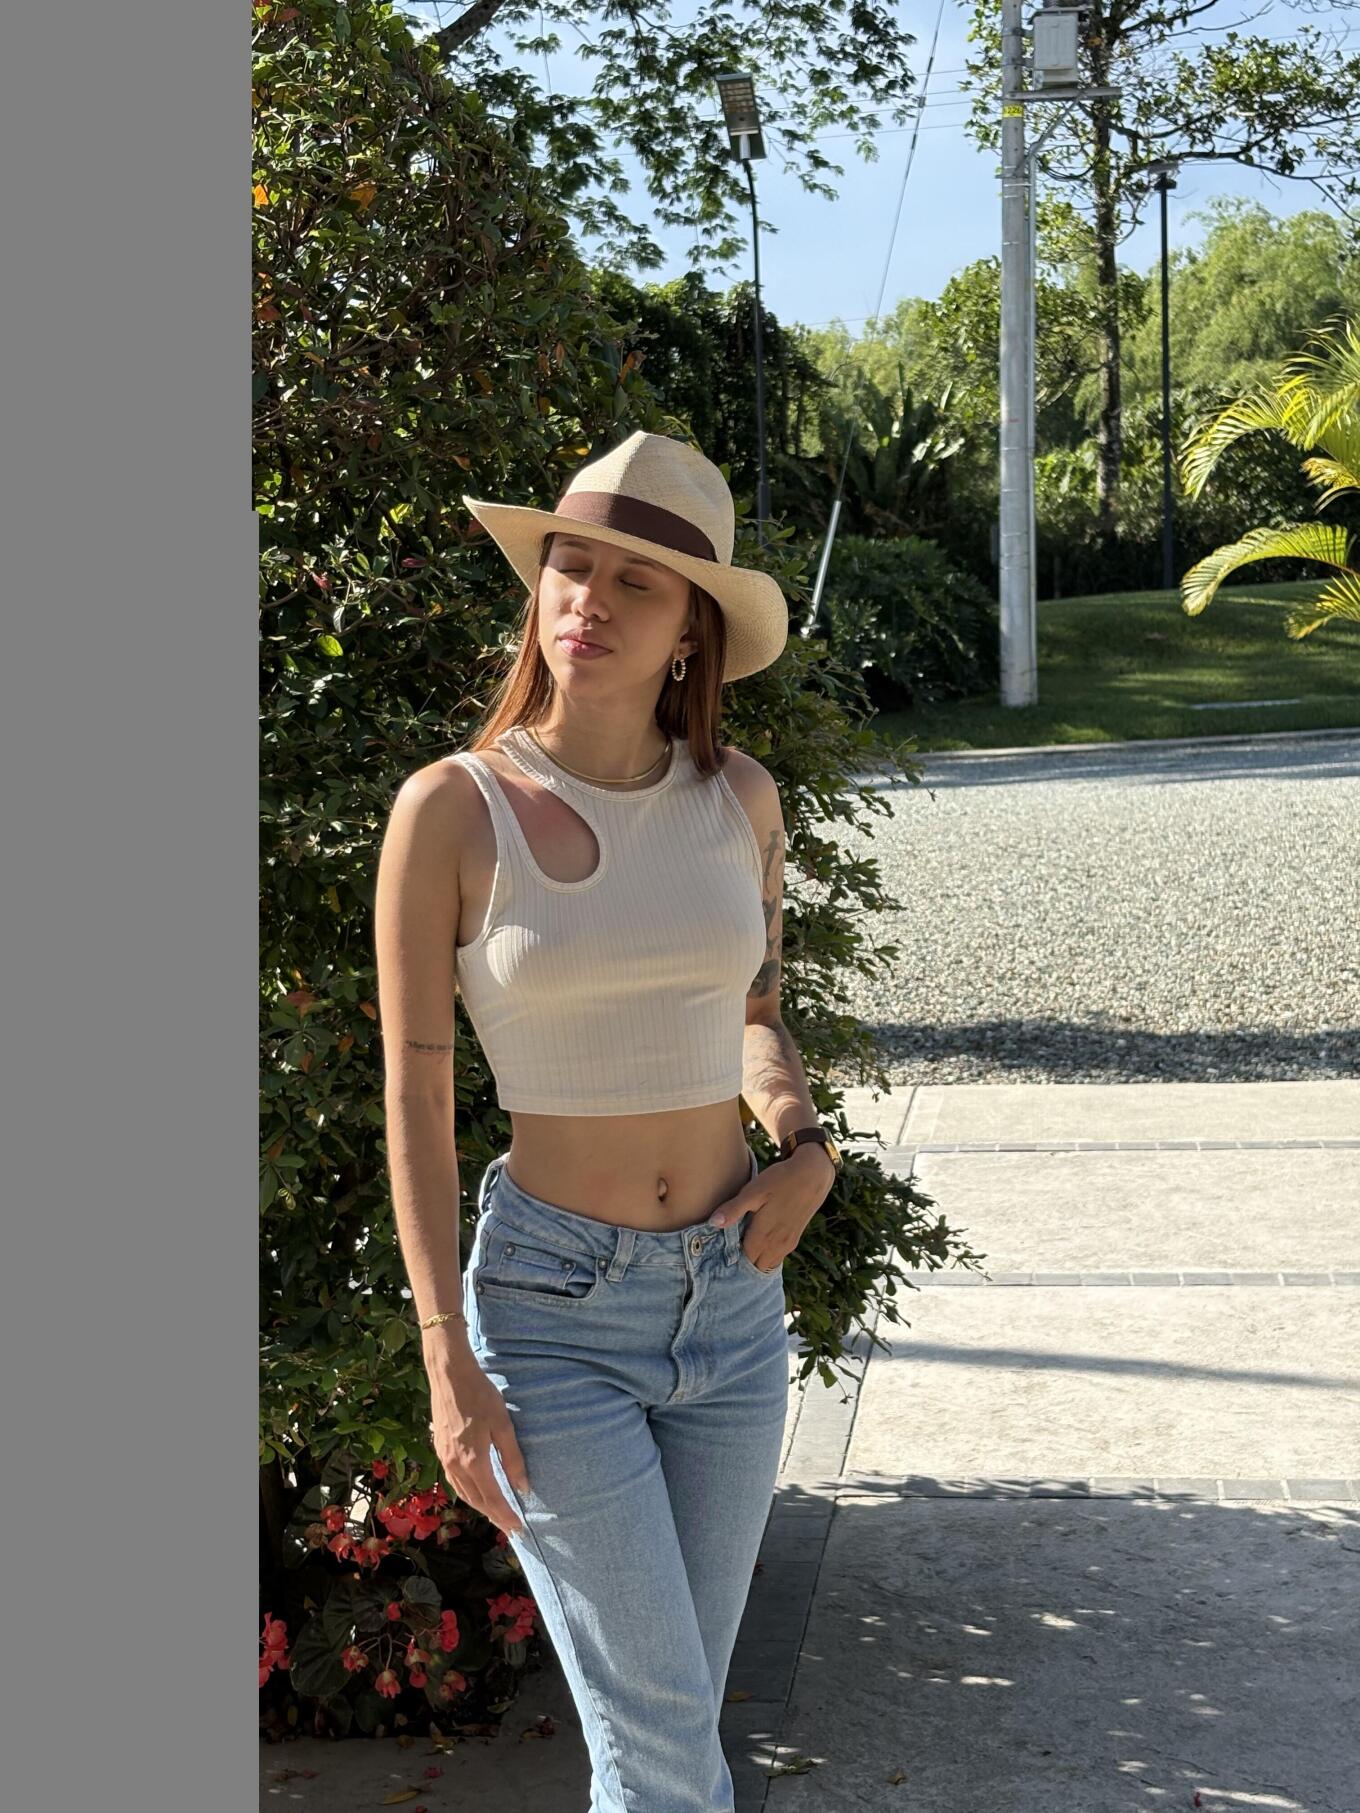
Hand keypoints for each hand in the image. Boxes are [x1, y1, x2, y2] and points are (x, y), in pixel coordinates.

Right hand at [425, 1347, 529, 1538]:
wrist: (449, 1374)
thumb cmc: (480, 1395)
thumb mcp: (503, 1425)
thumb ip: (513, 1458)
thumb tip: (523, 1487)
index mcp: (474, 1461)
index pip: (492, 1498)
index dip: (505, 1515)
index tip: (518, 1528)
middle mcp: (455, 1465)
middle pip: (476, 1500)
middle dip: (493, 1515)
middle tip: (509, 1527)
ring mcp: (444, 1457)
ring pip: (462, 1492)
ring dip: (479, 1506)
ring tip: (494, 1513)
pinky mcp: (439, 1448)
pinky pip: (453, 1480)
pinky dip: (466, 1491)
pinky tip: (475, 1489)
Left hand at [705, 1142, 833, 1272]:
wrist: (813, 1175)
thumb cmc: (780, 1180)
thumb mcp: (753, 1192)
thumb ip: (733, 1210)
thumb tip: (712, 1223)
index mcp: (762, 1238)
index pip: (742, 1261)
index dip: (730, 1258)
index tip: (720, 1249)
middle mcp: (776, 1246)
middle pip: (754, 1266)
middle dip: (743, 1262)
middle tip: (729, 1248)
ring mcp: (787, 1244)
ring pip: (767, 1263)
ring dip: (756, 1259)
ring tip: (743, 1243)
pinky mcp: (794, 1238)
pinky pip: (777, 1256)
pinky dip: (767, 1254)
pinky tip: (760, 1238)